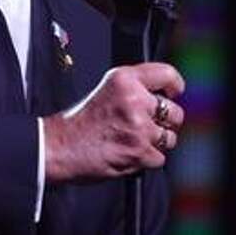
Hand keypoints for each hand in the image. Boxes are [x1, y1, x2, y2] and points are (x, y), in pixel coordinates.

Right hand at [42, 62, 184, 182]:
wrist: (60, 146)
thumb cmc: (79, 123)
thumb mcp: (106, 90)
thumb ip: (135, 88)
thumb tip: (164, 94)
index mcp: (124, 80)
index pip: (167, 74)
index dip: (174, 86)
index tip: (172, 93)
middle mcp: (134, 100)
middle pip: (176, 112)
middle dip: (164, 122)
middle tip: (144, 125)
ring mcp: (139, 127)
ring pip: (170, 138)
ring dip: (155, 143)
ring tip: (131, 140)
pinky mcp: (141, 151)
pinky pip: (160, 158)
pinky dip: (146, 160)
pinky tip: (127, 153)